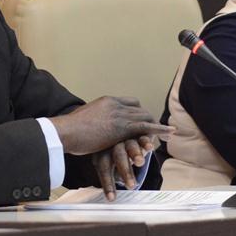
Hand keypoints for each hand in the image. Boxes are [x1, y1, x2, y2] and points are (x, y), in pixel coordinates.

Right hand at [49, 96, 173, 155]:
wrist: (65, 132)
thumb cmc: (68, 130)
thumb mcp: (82, 120)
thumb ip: (91, 121)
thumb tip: (89, 128)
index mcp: (106, 101)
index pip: (129, 102)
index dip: (137, 111)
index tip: (140, 120)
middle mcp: (115, 104)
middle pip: (139, 108)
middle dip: (148, 119)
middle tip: (155, 129)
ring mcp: (119, 114)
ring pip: (145, 117)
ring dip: (156, 126)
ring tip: (167, 133)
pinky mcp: (122, 127)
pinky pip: (146, 127)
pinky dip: (160, 129)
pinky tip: (169, 133)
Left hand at [92, 135, 154, 198]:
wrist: (122, 134)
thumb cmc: (115, 156)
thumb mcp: (109, 166)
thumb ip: (110, 179)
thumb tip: (110, 202)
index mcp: (103, 153)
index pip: (103, 168)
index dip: (107, 183)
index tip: (111, 198)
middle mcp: (114, 145)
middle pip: (118, 157)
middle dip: (125, 171)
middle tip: (131, 186)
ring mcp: (127, 138)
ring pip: (130, 146)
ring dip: (135, 154)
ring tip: (140, 163)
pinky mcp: (140, 133)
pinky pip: (142, 137)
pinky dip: (146, 142)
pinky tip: (150, 148)